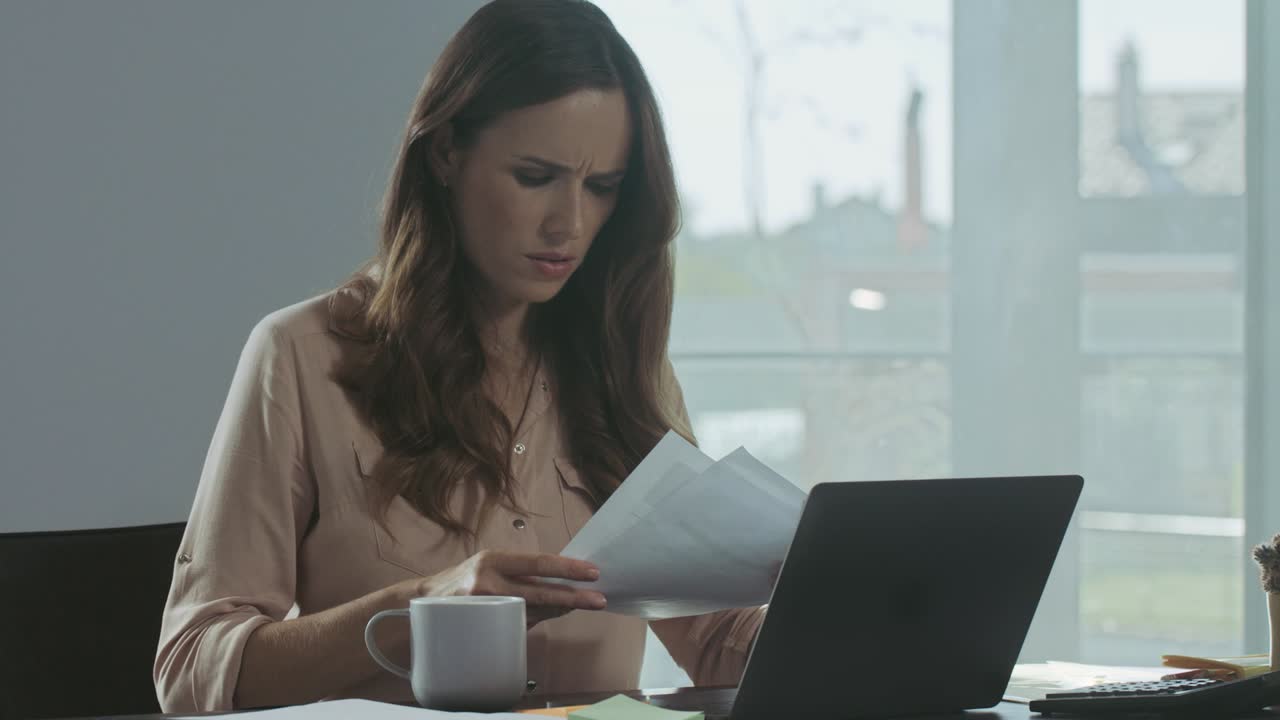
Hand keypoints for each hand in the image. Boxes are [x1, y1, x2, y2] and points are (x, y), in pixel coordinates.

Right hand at [416, 550, 606, 628]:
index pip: (537, 563)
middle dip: (572, 597)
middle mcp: (488, 582)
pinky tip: (553, 615)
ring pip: (532, 612)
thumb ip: (522, 572)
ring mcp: (484, 607)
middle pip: (539, 592)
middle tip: (598, 599)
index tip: (592, 572)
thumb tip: (563, 578)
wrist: (426, 601)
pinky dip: (538, 620)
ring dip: (559, 610)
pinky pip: (518, 625)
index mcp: (494, 560)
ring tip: (580, 604)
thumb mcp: (491, 565)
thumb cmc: (467, 580)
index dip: (567, 569)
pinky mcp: (482, 628)